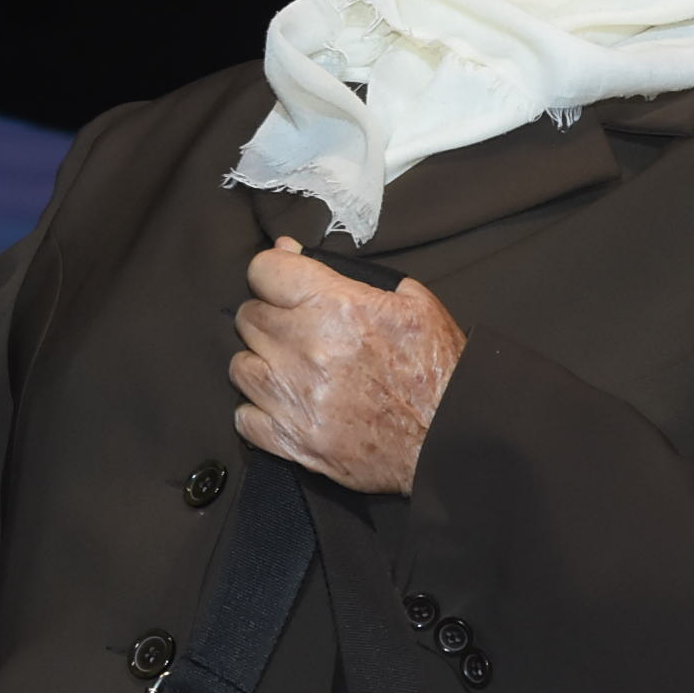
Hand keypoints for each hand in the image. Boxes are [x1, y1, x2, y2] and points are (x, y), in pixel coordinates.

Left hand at [230, 237, 465, 494]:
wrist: (453, 437)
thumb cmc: (437, 365)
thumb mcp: (411, 300)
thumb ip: (347, 272)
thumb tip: (290, 250)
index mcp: (337, 306)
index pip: (264, 270)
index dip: (274, 272)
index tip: (285, 283)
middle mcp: (308, 349)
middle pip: (249, 316)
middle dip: (269, 316)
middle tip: (296, 328)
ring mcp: (297, 399)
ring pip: (240, 366)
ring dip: (261, 362)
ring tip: (287, 367)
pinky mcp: (295, 442)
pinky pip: (244, 418)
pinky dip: (258, 411)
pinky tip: (284, 404)